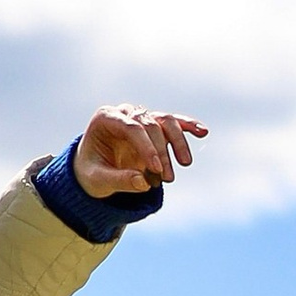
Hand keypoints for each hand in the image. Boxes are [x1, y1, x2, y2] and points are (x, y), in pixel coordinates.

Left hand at [76, 104, 205, 196]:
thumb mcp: (97, 181)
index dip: (146, 147)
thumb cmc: (91, 172)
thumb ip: (118, 180)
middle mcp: (125, 113)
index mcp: (106, 118)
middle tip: (166, 178)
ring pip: (165, 121)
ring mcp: (141, 118)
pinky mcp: (154, 126)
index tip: (155, 169)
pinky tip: (203, 132)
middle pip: (150, 125)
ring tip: (185, 164)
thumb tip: (144, 183)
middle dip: (160, 152)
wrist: (94, 169)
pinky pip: (174, 123)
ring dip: (177, 142)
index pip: (132, 127)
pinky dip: (188, 126)